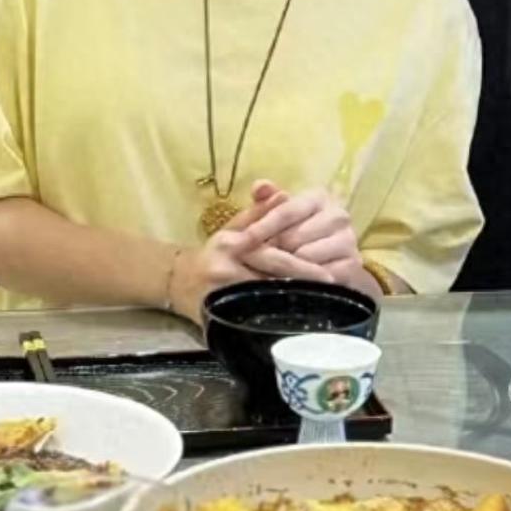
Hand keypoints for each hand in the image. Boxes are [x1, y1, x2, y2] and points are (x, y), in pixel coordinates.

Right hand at [169, 197, 332, 323]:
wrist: (179, 280)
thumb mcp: (235, 227)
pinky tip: (296, 314)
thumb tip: (284, 195)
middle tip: (330, 284)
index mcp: (231, 244)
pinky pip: (255, 315)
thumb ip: (260, 211)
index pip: (272, 253)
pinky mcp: (219, 315)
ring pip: (266, 297)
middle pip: (272, 276)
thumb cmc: (215, 251)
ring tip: (322, 299)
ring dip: (294, 299)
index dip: (301, 262)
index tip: (326, 268)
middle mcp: (224, 269)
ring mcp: (221, 294)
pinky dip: (277, 313)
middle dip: (302, 281)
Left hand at [239, 181, 365, 291]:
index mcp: (319, 197)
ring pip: (306, 258)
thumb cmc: (296, 233)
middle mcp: (338, 215)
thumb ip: (267, 200)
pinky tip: (290, 284)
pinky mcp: (352, 265)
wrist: (328, 260)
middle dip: (271, 251)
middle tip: (253, 262)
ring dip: (284, 269)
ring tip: (269, 274)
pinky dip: (303, 282)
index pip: (287, 211)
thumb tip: (259, 186)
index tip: (242, 241)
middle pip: (295, 237)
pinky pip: (321, 277)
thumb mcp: (281, 216)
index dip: (262, 227)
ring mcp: (348, 241)